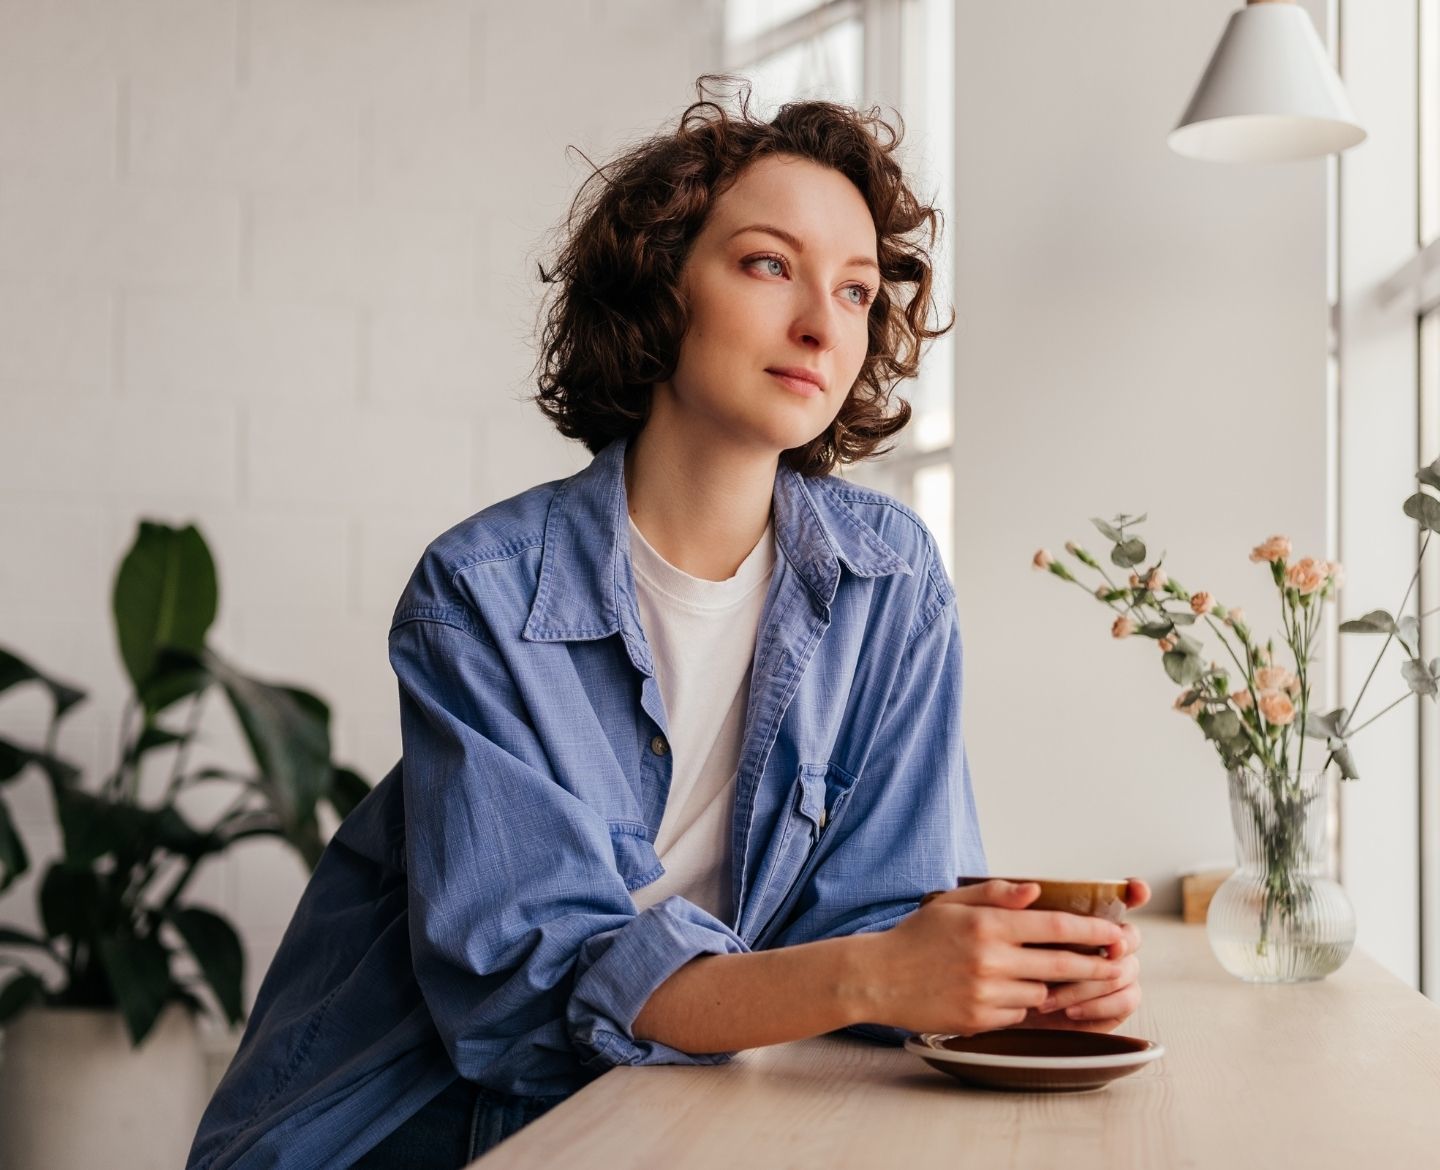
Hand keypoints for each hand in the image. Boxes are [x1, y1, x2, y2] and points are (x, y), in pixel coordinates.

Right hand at [864, 879, 1129, 1036]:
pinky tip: (1000, 992)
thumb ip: (996, 894)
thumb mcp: (951, 903)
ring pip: (1042, 993)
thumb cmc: (915, 937)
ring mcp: (986, 993)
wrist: (878, 978)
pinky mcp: (980, 1020)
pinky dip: (1019, 1004)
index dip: (1093, 930)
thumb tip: (1037, 891)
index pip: (1056, 926)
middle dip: (1097, 965)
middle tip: (1119, 965)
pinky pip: (1019, 1013)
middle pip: (1063, 965)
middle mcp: (991, 959)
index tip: (1118, 933)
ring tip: (1032, 974)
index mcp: (987, 924)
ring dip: (1049, 986)